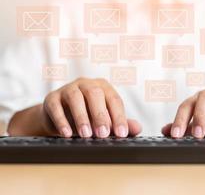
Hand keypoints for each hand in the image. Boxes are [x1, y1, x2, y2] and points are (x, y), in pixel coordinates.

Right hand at [8, 78, 141, 137]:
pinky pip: (56, 107)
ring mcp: (68, 89)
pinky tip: (67, 133)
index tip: (121, 134)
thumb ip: (121, 123)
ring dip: (81, 117)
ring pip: (75, 98)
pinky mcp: (52, 98)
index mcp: (103, 87)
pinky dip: (62, 120)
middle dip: (100, 115)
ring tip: (86, 134)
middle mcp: (86, 84)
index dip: (118, 117)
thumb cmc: (88, 117)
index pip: (114, 100)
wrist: (60, 118)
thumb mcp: (105, 120)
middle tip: (103, 134)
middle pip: (95, 94)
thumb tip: (138, 129)